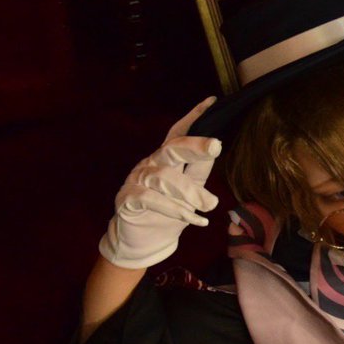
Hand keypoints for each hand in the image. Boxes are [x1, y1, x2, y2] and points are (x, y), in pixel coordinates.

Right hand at [98, 97, 221, 269]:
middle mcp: (151, 164)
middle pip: (172, 148)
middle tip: (216, 146)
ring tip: (209, 206)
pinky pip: (150, 198)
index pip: (179, 133)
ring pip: (164, 177)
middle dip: (195, 145)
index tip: (212, 102)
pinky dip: (174, 209)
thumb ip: (199, 171)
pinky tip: (195, 220)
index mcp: (167, 159)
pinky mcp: (127, 199)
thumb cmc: (169, 212)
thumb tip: (216, 149)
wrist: (143, 242)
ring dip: (190, 192)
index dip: (194, 117)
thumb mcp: (190, 192)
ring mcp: (136, 180)